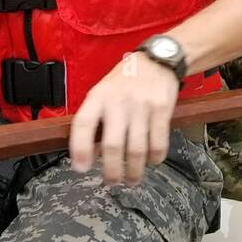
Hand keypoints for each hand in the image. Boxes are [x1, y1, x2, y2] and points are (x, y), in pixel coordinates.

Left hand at [69, 52, 179, 185]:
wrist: (157, 59)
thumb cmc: (125, 80)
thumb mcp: (103, 92)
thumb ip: (96, 120)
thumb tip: (91, 154)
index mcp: (99, 97)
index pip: (83, 123)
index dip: (79, 148)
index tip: (80, 168)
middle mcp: (118, 102)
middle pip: (113, 145)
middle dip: (112, 170)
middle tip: (112, 181)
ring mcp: (142, 106)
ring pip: (137, 149)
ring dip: (134, 170)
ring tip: (132, 179)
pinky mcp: (162, 109)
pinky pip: (158, 142)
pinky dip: (155, 157)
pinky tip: (152, 161)